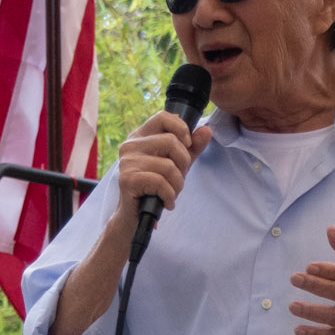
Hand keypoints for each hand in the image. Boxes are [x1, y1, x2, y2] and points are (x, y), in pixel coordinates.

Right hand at [111, 111, 212, 233]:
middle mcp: (130, 146)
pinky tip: (167, 202)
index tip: (187, 145)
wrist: (135, 216)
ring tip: (172, 193)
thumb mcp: (177, 164)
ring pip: (168, 165)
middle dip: (183, 163)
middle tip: (178, 177)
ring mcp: (127, 162)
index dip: (181, 129)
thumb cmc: (155, 187)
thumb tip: (207, 130)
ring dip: (177, 184)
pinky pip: (161, 182)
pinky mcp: (127, 180)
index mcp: (140, 137)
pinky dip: (169, 195)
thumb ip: (191, 147)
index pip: (163, 117)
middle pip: (171, 141)